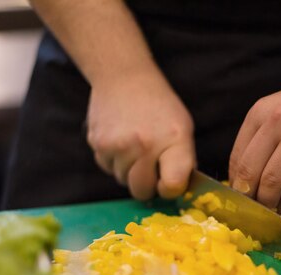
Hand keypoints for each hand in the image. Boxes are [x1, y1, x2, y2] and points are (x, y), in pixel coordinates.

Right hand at [86, 69, 195, 199]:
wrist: (124, 76)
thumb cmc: (159, 105)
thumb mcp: (183, 128)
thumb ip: (182, 160)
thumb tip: (177, 190)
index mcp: (172, 140)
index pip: (171, 186)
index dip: (170, 189)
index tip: (168, 181)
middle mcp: (143, 144)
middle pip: (142, 191)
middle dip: (147, 185)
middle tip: (150, 166)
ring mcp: (117, 145)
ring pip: (122, 180)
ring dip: (129, 171)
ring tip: (135, 146)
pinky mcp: (97, 144)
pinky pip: (107, 168)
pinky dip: (114, 161)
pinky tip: (121, 141)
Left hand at [229, 70, 280, 213]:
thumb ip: (262, 139)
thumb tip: (243, 180)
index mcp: (260, 113)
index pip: (237, 157)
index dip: (235, 185)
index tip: (238, 201)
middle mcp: (277, 120)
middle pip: (251, 171)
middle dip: (248, 198)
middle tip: (250, 213)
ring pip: (273, 180)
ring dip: (268, 203)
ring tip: (268, 214)